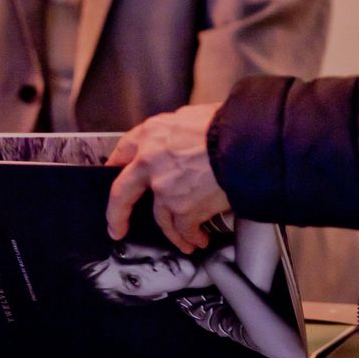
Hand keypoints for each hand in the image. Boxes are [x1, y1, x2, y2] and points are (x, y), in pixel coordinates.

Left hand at [106, 104, 230, 252]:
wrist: (243, 142)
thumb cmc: (225, 125)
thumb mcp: (191, 116)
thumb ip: (177, 132)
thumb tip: (181, 139)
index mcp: (150, 134)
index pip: (123, 152)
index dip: (117, 167)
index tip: (115, 176)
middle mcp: (149, 162)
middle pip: (122, 195)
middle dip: (117, 215)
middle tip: (117, 228)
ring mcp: (164, 189)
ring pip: (161, 219)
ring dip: (173, 234)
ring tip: (184, 241)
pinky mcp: (182, 209)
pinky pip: (183, 230)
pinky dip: (191, 238)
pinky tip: (198, 240)